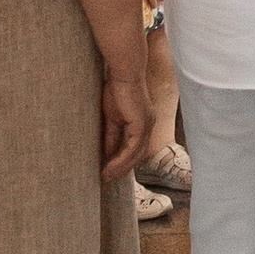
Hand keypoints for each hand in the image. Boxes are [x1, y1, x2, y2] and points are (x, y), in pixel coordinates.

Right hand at [100, 69, 149, 183]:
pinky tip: (109, 167)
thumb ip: (112, 136)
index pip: (135, 148)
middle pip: (138, 155)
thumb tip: (106, 154)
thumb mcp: (112, 118)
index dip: (123, 162)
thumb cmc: (117, 90)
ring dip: (120, 168)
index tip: (109, 172)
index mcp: (143, 123)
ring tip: (105, 177)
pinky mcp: (142, 125)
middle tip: (107, 180)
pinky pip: (132, 149)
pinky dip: (121, 160)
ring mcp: (147, 126)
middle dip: (122, 170)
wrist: (124, 73)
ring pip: (136, 155)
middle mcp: (149, 126)